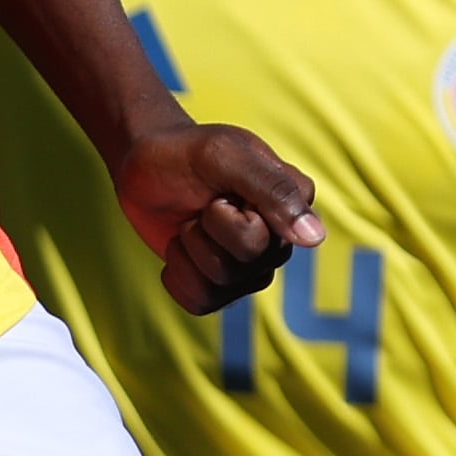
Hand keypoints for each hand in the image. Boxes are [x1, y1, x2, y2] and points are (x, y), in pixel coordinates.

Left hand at [113, 118, 320, 313]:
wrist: (141, 165)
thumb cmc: (184, 152)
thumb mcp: (223, 155)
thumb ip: (271, 188)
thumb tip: (314, 238)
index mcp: (293, 204)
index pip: (259, 239)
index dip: (219, 216)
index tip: (215, 189)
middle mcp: (280, 240)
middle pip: (240, 266)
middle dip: (200, 233)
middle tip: (198, 205)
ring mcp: (253, 266)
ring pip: (219, 286)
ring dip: (186, 251)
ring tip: (189, 223)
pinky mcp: (223, 285)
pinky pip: (202, 303)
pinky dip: (177, 277)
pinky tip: (178, 249)